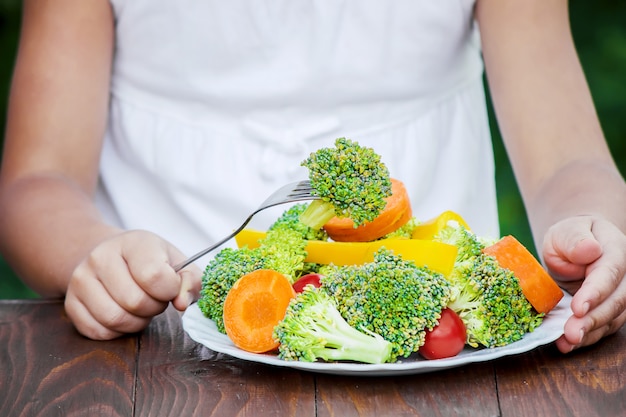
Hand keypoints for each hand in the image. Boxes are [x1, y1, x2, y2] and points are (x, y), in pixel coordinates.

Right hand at [64, 230, 201, 339]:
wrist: (109, 256)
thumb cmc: (149, 261)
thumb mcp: (177, 262)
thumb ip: (191, 281)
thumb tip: (182, 304)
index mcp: (132, 242)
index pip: (153, 276)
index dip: (170, 290)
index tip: (170, 287)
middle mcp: (100, 257)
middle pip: (135, 302)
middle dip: (153, 307)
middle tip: (155, 298)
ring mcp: (81, 280)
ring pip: (115, 319)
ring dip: (137, 322)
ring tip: (140, 307)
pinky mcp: (71, 304)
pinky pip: (99, 332)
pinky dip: (118, 332)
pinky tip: (124, 314)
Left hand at [542, 216, 625, 352]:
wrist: (575, 246)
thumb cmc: (570, 237)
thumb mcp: (565, 231)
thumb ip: (575, 239)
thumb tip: (589, 249)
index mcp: (615, 250)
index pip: (610, 273)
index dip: (595, 292)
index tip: (578, 308)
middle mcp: (624, 276)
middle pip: (616, 301)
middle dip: (593, 319)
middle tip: (571, 333)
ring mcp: (620, 295)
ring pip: (613, 318)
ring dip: (590, 333)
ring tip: (567, 342)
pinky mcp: (610, 310)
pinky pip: (602, 327)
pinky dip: (586, 337)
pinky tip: (567, 344)